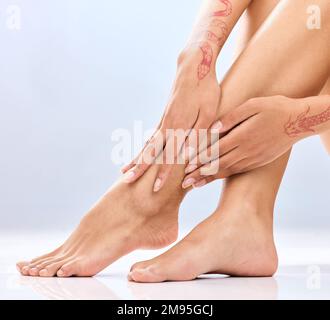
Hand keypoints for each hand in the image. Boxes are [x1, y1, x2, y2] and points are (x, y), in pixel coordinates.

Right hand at [122, 51, 221, 191]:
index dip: (163, 173)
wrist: (194, 66)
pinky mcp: (164, 117)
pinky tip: (140, 152)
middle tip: (126, 181)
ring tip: (125, 170)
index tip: (155, 188)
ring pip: (147, 144)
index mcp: (179, 126)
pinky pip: (152, 136)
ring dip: (136, 158)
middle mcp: (167, 125)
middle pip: (150, 151)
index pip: (170, 155)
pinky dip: (144, 147)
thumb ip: (199, 134)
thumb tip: (189, 155)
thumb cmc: (205, 90)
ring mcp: (163, 121)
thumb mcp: (209, 112)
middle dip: (139, 167)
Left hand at [182, 95, 310, 187]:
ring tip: (192, 185)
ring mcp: (253, 158)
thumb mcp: (254, 105)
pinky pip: (236, 171)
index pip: (216, 150)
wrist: (299, 121)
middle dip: (199, 174)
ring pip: (226, 171)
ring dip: (208, 178)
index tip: (185, 166)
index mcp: (243, 136)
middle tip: (183, 182)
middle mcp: (247, 151)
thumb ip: (232, 116)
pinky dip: (222, 176)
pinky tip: (212, 179)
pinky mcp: (257, 162)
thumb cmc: (274, 108)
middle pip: (218, 164)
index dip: (199, 159)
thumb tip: (213, 128)